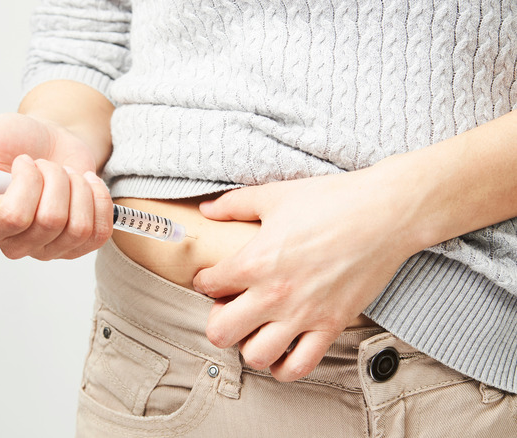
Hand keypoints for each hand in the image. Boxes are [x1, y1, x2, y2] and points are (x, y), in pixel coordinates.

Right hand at [0, 113, 112, 259]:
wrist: (51, 140)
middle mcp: (14, 245)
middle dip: (56, 178)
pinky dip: (99, 200)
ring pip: (78, 227)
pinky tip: (85, 186)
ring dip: (78, 187)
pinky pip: (99, 233)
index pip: (14, 215)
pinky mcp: (79, 246)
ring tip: (65, 175)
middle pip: (50, 221)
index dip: (28, 181)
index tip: (24, 161)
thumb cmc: (12, 141)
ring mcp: (49, 250)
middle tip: (46, 166)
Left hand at [192, 167, 414, 380]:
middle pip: (221, 332)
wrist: (387, 213)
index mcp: (254, 261)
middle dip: (217, 322)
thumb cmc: (331, 200)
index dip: (205, 281)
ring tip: (255, 329)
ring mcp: (303, 315)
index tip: (213, 278)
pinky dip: (284, 366)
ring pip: (256, 356)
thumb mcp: (274, 195)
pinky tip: (282, 350)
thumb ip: (234, 204)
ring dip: (248, 346)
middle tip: (228, 308)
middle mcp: (274, 294)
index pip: (208, 285)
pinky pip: (300, 365)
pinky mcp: (331, 325)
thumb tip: (206, 209)